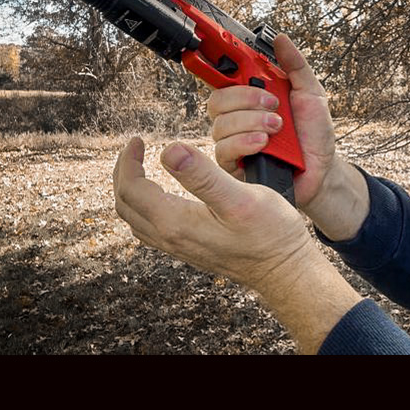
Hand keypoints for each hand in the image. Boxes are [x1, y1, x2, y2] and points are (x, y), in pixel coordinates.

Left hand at [112, 136, 362, 352]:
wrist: (285, 271)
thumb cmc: (270, 235)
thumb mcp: (240, 198)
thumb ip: (203, 175)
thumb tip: (169, 150)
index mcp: (176, 223)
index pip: (131, 188)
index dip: (129, 160)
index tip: (139, 138)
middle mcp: (171, 238)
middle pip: (126, 204)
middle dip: (124, 172)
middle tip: (135, 148)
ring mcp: (180, 248)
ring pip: (136, 219)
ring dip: (131, 191)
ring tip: (141, 167)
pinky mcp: (191, 250)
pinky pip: (151, 229)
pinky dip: (145, 207)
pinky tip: (161, 197)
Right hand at [207, 34, 335, 208]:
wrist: (323, 170)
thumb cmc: (314, 134)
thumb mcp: (312, 94)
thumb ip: (296, 66)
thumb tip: (281, 40)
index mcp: (252, 97)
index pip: (224, 76)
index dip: (215, 61)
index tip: (220, 48)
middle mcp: (238, 117)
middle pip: (217, 99)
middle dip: (245, 98)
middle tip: (273, 103)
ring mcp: (235, 141)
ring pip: (221, 124)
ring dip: (251, 121)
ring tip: (277, 128)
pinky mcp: (235, 166)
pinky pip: (224, 150)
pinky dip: (244, 141)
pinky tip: (263, 143)